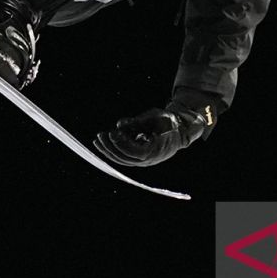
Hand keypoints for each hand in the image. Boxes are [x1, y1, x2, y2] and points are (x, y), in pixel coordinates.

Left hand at [92, 102, 210, 167]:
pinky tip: (104, 142)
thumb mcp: (155, 116)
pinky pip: (124, 157)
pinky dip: (113, 151)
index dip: (122, 144)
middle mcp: (149, 159)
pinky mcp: (139, 157)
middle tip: (100, 135)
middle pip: (126, 158)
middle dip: (110, 147)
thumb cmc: (168, 121)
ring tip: (97, 140)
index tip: (112, 133)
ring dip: (108, 151)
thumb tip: (119, 124)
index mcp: (155, 150)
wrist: (179, 129)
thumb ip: (137, 121)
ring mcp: (144, 160)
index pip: (134, 152)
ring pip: (123, 160)